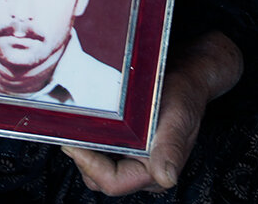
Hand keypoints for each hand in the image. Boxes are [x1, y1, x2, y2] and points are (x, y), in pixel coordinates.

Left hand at [62, 32, 242, 195]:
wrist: (188, 75)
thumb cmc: (185, 94)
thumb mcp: (178, 117)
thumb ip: (170, 148)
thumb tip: (166, 177)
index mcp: (156, 171)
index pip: (113, 182)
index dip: (89, 166)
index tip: (72, 144)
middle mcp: (145, 170)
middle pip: (100, 178)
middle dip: (83, 158)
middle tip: (68, 132)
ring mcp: (135, 160)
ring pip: (97, 166)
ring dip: (86, 149)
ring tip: (76, 127)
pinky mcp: (128, 148)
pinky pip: (102, 152)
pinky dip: (92, 140)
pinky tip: (87, 124)